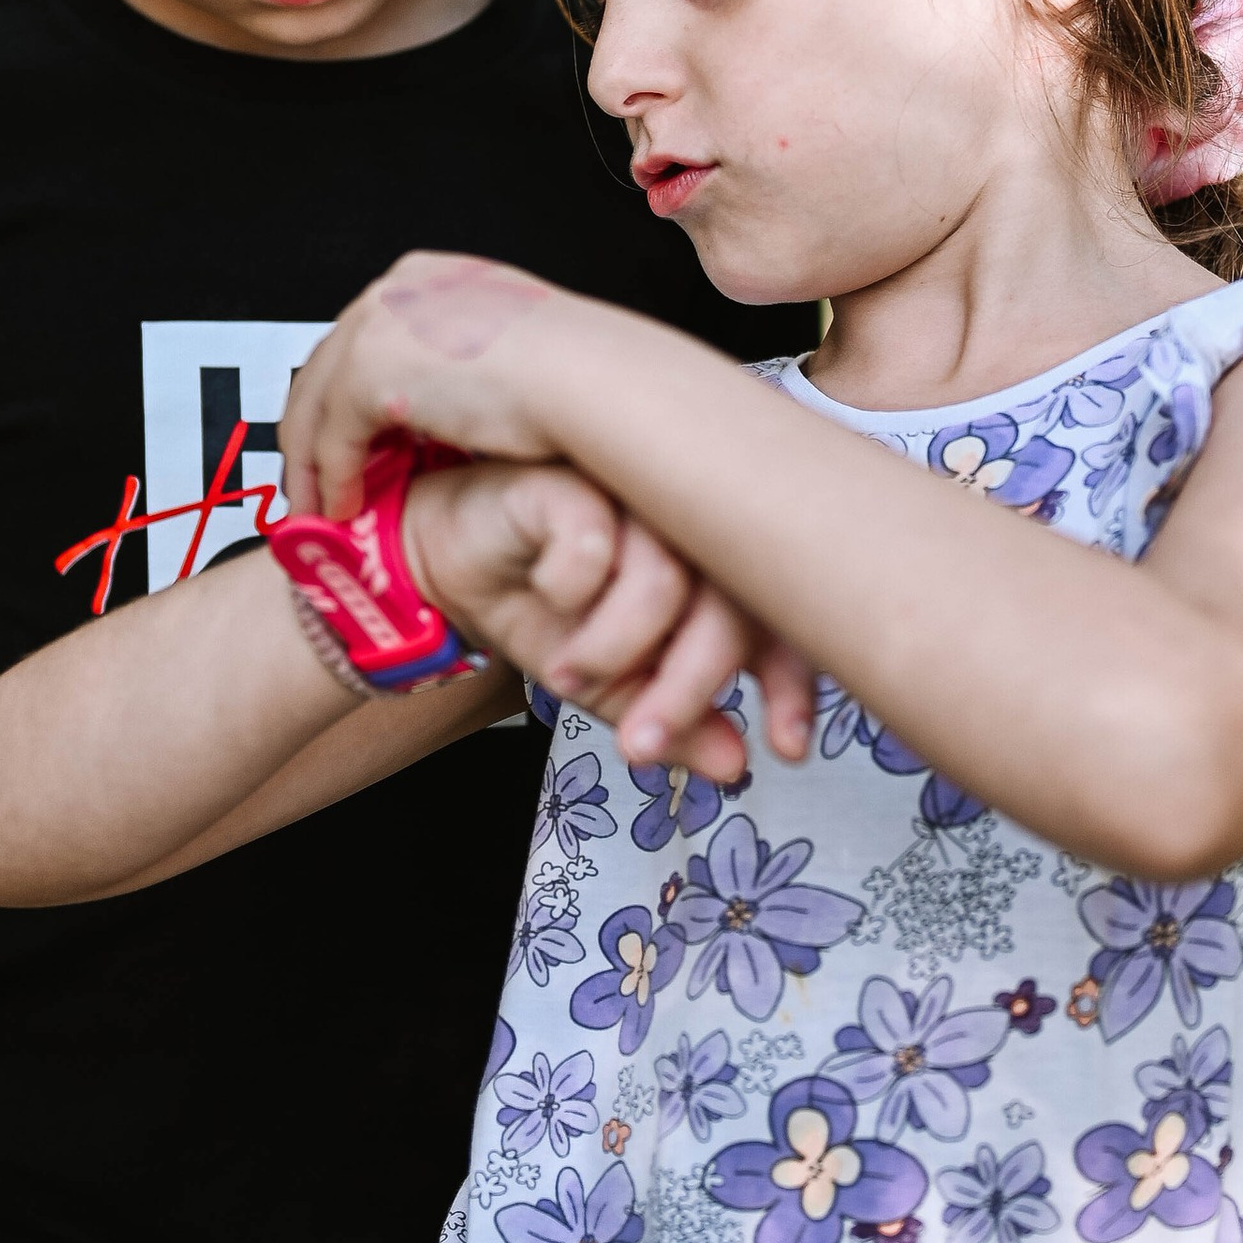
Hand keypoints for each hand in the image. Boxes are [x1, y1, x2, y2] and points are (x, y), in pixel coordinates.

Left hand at [280, 255, 596, 516]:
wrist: (586, 378)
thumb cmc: (574, 370)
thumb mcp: (503, 344)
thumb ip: (459, 361)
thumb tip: (448, 400)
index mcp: (425, 278)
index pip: (360, 337)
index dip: (343, 393)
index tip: (343, 434)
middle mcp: (393, 292)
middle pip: (324, 368)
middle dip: (313, 429)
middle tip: (313, 476)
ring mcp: (375, 328)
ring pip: (315, 406)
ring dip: (311, 463)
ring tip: (320, 502)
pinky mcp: (368, 375)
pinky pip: (331, 439)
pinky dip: (333, 479)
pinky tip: (344, 506)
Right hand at [406, 460, 811, 781]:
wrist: (446, 565)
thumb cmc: (538, 609)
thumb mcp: (608, 685)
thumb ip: (672, 721)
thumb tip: (735, 767)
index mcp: (712, 568)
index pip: (778, 621)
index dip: (795, 685)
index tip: (786, 749)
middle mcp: (688, 526)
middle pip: (729, 607)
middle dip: (687, 690)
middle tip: (640, 744)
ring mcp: (637, 494)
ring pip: (665, 582)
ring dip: (612, 649)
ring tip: (566, 673)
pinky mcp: (576, 475)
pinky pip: (594, 545)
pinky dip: (567, 590)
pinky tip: (545, 591)